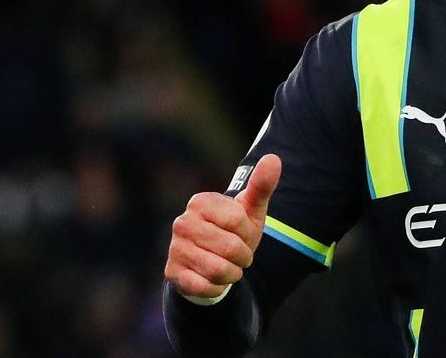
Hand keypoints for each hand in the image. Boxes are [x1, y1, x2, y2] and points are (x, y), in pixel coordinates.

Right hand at [164, 154, 281, 298]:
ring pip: (219, 269)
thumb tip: (273, 158)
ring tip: (228, 266)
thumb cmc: (235, 231)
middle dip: (243, 256)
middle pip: (230, 247)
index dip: (246, 232)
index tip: (241, 232)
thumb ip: (262, 185)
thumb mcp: (251, 209)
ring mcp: (174, 248)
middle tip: (238, 254)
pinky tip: (213, 279)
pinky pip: (204, 286)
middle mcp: (182, 223)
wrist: (213, 262)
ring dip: (232, 273)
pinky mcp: (171, 273)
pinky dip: (217, 287)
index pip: (237, 220)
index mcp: (200, 202)